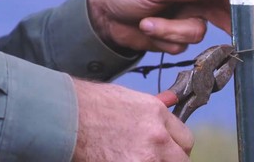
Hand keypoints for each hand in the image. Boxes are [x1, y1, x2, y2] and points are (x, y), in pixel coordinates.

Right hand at [72, 79, 193, 161]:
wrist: (67, 116)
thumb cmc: (94, 105)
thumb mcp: (131, 99)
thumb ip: (156, 107)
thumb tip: (172, 99)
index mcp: (159, 115)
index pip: (186, 140)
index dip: (177, 146)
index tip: (169, 149)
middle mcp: (157, 137)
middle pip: (181, 160)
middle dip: (171, 159)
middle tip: (156, 157)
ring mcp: (145, 157)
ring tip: (138, 157)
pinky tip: (123, 160)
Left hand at [88, 0, 229, 53]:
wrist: (104, 17)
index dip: (233, 0)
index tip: (240, 14)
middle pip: (219, 13)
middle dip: (220, 22)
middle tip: (232, 32)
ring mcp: (185, 19)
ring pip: (197, 34)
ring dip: (170, 32)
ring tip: (148, 23)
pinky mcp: (175, 37)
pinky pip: (182, 47)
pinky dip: (164, 41)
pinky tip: (148, 30)